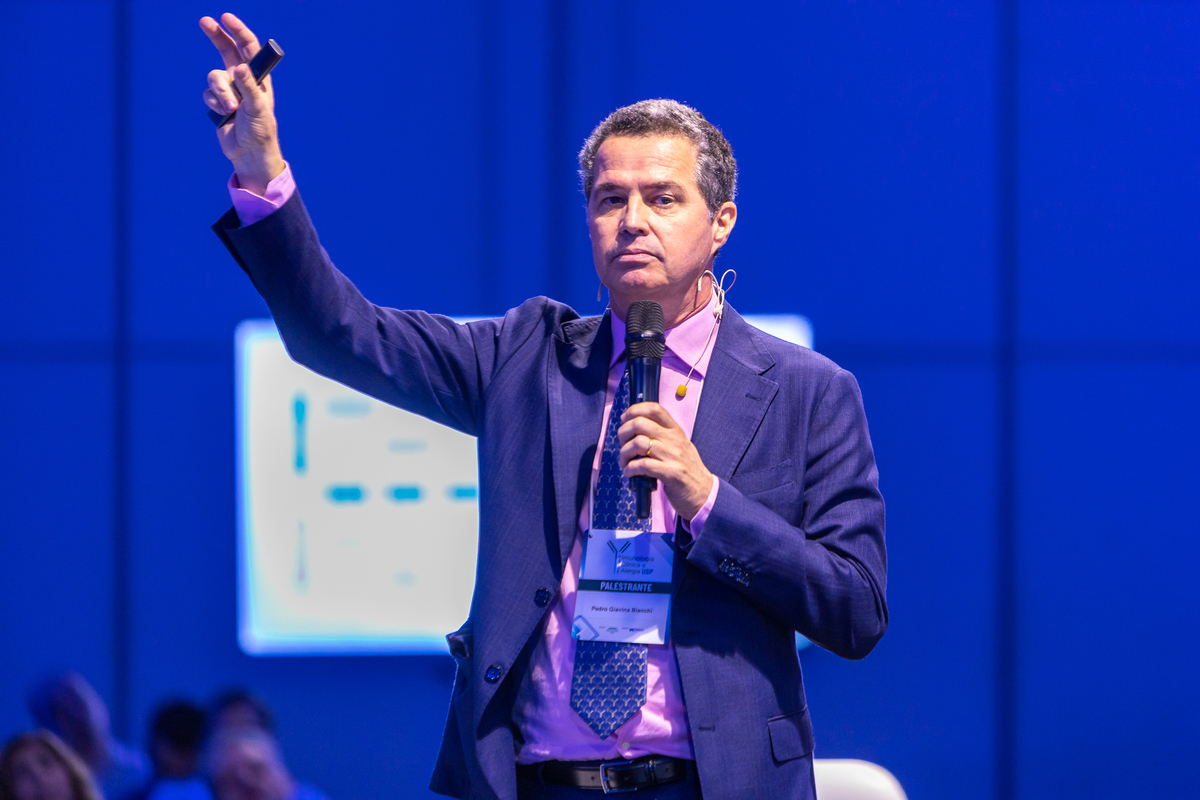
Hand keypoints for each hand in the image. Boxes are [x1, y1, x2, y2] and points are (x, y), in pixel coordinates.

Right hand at [200, 13, 284, 193]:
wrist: (248, 152)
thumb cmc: (260, 130)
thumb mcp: (258, 108)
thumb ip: (248, 87)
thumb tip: (239, 67)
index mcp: (258, 77)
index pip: (248, 48)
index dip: (238, 31)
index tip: (226, 18)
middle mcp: (242, 79)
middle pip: (226, 50)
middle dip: (216, 35)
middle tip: (204, 21)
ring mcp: (229, 89)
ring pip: (214, 76)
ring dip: (221, 92)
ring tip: (231, 108)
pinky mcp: (217, 101)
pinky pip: (208, 93)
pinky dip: (215, 103)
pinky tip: (224, 115)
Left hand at [617, 402, 714, 521]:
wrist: (703, 492)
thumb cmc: (686, 469)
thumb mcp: (678, 445)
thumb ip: (661, 435)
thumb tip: (635, 426)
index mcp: (675, 430)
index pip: (654, 408)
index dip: (634, 410)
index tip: (624, 420)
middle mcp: (674, 440)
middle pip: (640, 423)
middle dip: (623, 433)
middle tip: (622, 445)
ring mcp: (673, 456)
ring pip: (638, 443)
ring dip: (624, 453)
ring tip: (624, 462)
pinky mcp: (671, 473)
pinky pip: (643, 465)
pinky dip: (630, 468)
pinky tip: (629, 472)